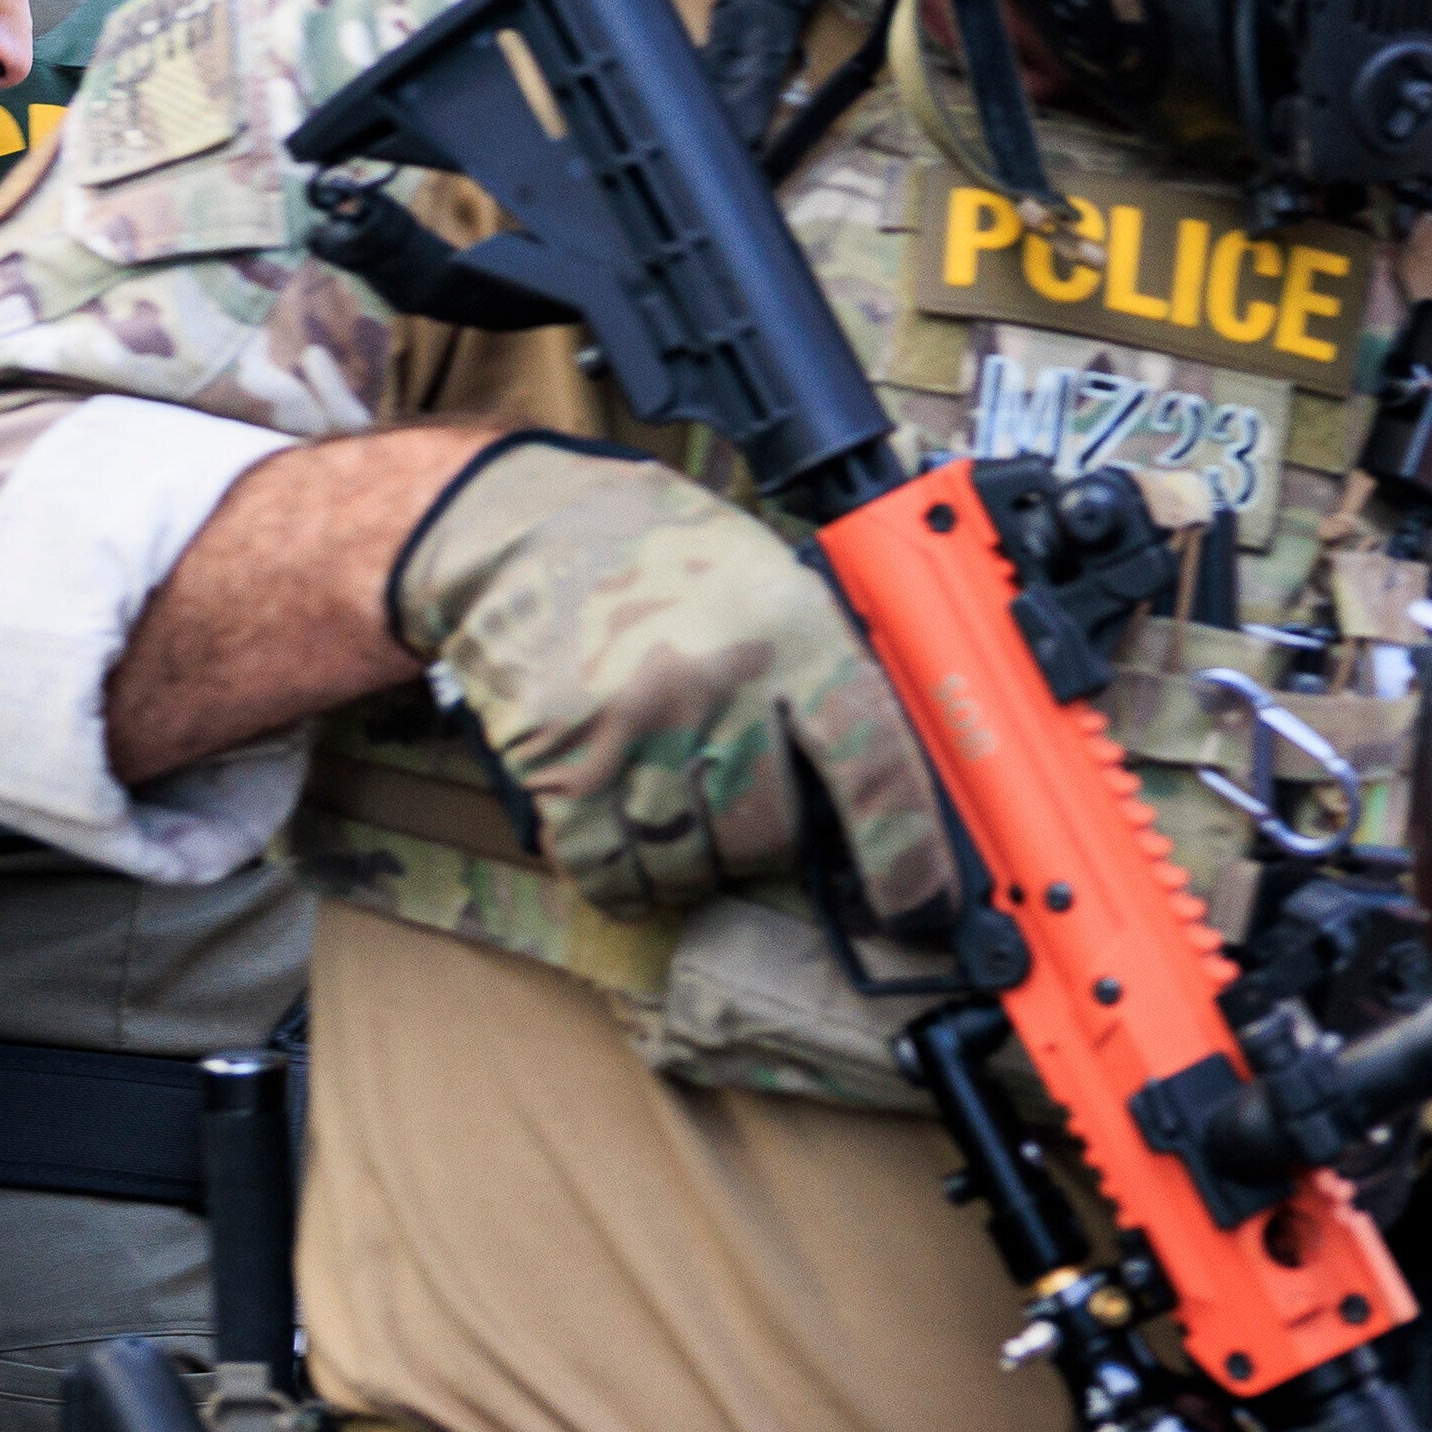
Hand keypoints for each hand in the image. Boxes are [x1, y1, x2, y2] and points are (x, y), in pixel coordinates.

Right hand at [387, 439, 948, 925]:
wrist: (515, 522)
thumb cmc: (653, 550)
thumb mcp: (765, 576)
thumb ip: (820, 666)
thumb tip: (882, 782)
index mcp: (790, 626)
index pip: (873, 764)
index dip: (905, 855)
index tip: (916, 908)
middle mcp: (718, 679)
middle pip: (770, 836)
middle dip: (762, 843)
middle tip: (741, 805)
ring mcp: (635, 725)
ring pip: (690, 863)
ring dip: (689, 865)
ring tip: (676, 816)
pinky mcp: (560, 758)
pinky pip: (607, 868)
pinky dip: (621, 881)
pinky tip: (625, 856)